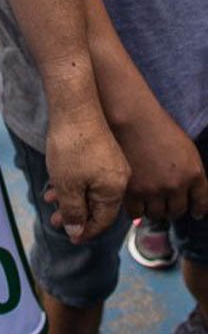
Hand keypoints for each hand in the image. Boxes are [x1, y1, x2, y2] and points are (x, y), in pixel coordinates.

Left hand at [43, 107, 129, 242]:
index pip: (103, 221)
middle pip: (98, 205)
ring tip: (49, 200)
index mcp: (114, 190)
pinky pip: (89, 174)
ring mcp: (112, 162)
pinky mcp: (103, 150)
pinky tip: (56, 182)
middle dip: (74, 214)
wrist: (74, 106)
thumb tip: (78, 232)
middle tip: (54, 221)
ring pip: (91, 189)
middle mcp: (119, 178)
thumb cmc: (71, 148)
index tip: (69, 237)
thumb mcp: (68, 186)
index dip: (85, 231)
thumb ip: (73, 211)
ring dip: (70, 197)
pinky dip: (74, 181)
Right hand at [114, 105, 207, 221]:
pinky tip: (134, 200)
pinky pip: (137, 212)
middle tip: (164, 201)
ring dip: (154, 209)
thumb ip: (191, 172)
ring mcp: (154, 190)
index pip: (202, 203)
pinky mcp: (133, 191)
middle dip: (172, 207)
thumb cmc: (158, 127)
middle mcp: (176, 186)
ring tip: (148, 199)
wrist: (132, 118)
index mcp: (193, 174)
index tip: (195, 212)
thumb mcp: (186, 149)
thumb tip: (191, 192)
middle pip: (177, 211)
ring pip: (157, 214)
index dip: (198, 209)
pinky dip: (136, 208)